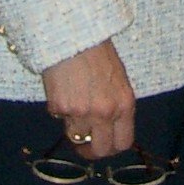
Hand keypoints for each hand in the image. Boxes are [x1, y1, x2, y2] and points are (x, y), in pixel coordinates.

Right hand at [41, 40, 135, 159]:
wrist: (73, 34)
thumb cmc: (98, 51)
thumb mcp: (118, 78)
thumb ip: (116, 105)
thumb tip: (109, 126)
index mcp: (124, 104)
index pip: (123, 143)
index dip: (112, 147)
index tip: (104, 143)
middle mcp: (105, 112)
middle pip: (100, 150)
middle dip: (91, 151)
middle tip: (83, 143)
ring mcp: (81, 112)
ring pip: (76, 138)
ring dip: (73, 128)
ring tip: (72, 106)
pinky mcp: (59, 108)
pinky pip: (59, 119)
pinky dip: (59, 110)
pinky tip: (62, 89)